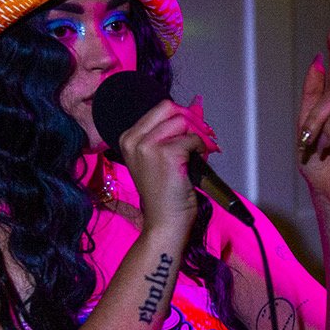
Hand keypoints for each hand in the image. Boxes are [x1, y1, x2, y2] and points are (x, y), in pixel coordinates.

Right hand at [118, 97, 209, 233]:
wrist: (164, 222)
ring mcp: (149, 146)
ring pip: (183, 122)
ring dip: (197, 137)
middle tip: (201, 140)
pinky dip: (201, 150)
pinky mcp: (168, 154)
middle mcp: (134, 139)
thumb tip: (195, 107)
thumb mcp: (156, 158)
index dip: (181, 116)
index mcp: (128, 138)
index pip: (161, 108)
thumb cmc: (163, 194)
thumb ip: (169, 134)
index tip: (191, 131)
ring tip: (198, 156)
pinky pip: (194, 139)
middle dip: (191, 121)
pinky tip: (197, 165)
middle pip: (171, 109)